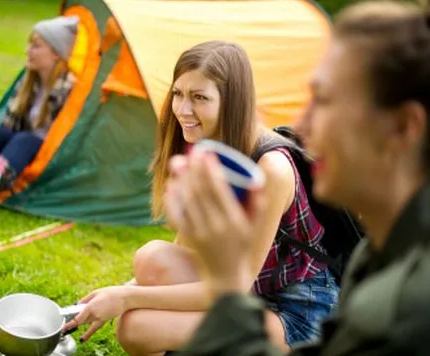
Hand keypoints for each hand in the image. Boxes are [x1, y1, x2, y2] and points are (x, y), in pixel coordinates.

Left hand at [63, 286, 128, 340]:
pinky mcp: (104, 320)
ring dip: (79, 324)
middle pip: (80, 321)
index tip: (63, 326)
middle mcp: (95, 314)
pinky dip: (87, 334)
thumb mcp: (95, 292)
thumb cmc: (110, 293)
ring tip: (69, 327)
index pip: (78, 318)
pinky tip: (82, 339)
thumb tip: (77, 304)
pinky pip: (94, 328)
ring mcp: (99, 318)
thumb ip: (85, 299)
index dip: (69, 323)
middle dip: (72, 322)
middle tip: (64, 326)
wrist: (125, 298)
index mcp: (91, 306)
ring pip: (86, 323)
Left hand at [164, 151, 266, 296]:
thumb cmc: (242, 248)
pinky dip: (173, 200)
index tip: (208, 154)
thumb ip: (258, 205)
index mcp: (234, 221)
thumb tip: (258, 180)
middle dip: (195, 169)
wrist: (226, 277)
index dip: (212, 171)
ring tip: (180, 162)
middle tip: (192, 152)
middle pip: (201, 192)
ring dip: (183, 180)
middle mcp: (216, 226)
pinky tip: (171, 185)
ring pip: (188, 201)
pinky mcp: (189, 238)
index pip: (220, 191)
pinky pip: (178, 216)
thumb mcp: (255, 229)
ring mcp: (201, 233)